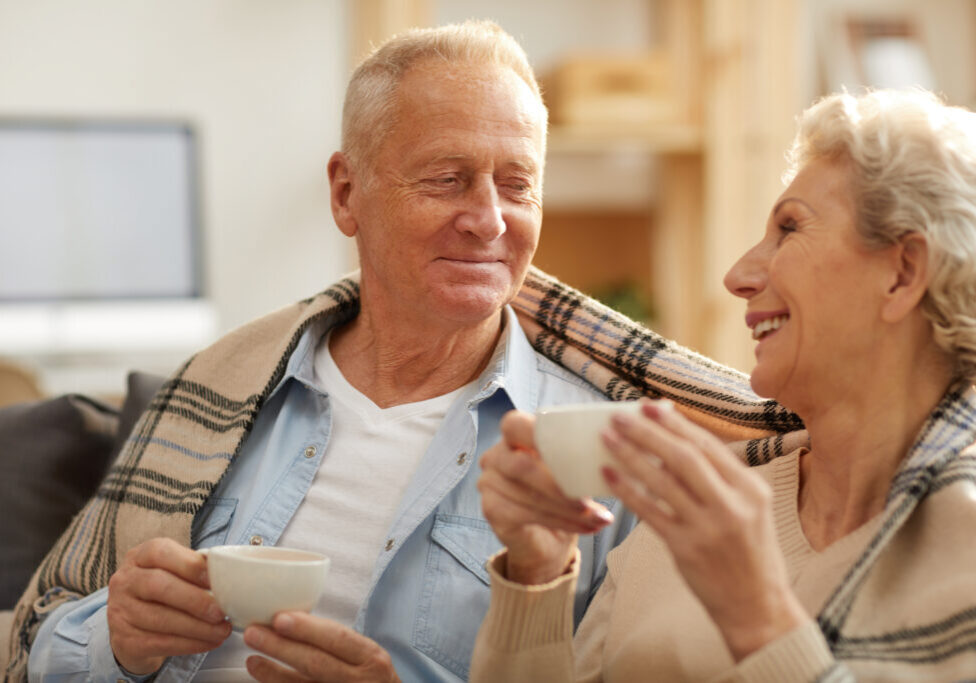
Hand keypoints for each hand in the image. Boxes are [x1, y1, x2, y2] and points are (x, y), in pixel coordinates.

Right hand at [107, 537, 231, 673]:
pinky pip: (160, 642)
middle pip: (157, 585)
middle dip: (194, 599)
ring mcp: (120, 611)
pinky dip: (189, 644)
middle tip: (220, 611)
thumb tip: (229, 573)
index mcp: (140, 556)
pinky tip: (209, 642)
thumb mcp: (173, 571)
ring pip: (160, 618)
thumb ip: (194, 568)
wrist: (132, 625)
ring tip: (222, 630)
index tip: (215, 579)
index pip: (160, 552)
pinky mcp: (125, 640)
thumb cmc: (162, 591)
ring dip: (197, 627)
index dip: (189, 565)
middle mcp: (125, 581)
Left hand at [243, 612, 399, 681]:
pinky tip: (265, 680)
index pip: (337, 638)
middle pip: (316, 663)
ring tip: (251, 659)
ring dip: (273, 673)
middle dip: (282, 647)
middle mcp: (359, 680)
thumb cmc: (371, 677)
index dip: (307, 628)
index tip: (279, 618)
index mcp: (370, 657)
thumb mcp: (367, 656)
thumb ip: (340, 643)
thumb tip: (295, 621)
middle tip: (254, 633)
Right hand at [477, 410, 612, 584]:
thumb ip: (584, 452)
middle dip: (558, 485)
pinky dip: (562, 522)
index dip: (537, 434)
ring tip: (599, 518)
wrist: (548, 538)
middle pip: (521, 465)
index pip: (515, 425)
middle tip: (587, 500)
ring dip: (567, 510)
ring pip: (528, 495)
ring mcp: (489, 483)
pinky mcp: (492, 510)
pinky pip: (526, 514)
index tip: (571, 449)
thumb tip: (622, 439)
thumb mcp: (574, 468)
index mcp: (514, 436)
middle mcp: (496, 456)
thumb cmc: (565, 493)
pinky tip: (588, 528)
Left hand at [601, 400, 807, 660]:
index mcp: (751, 489)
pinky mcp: (685, 549)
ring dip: (631, 455)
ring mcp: (708, 528)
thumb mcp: (753, 509)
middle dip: (648, 433)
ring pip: (662, 481)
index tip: (649, 406)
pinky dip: (627, 490)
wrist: (757, 607)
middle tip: (619, 417)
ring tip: (607, 438)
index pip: (708, 446)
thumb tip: (679, 440)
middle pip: (683, 458)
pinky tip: (609, 474)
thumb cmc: (750, 553)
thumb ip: (723, 478)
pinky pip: (650, 512)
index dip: (675, 424)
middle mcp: (732, 505)